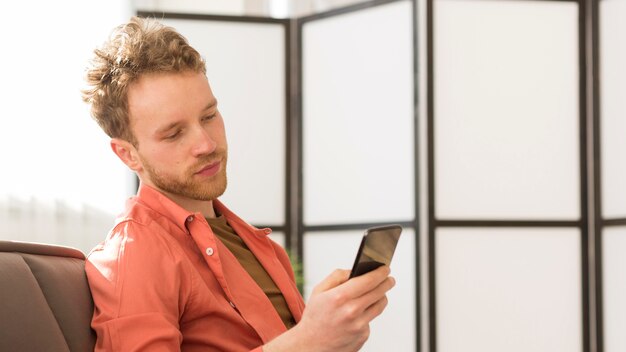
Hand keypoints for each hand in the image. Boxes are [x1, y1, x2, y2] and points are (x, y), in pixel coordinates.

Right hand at [264, 265, 394, 351]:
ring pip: (379, 306)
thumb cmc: (314, 317)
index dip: (380, 272)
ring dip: (381, 297)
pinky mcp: (363, 336)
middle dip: (386, 283)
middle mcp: (351, 311)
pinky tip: (358, 314)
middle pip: (379, 292)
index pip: (368, 280)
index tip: (385, 268)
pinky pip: (370, 320)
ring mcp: (359, 325)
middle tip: (389, 279)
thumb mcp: (319, 291)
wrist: (311, 345)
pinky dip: (367, 314)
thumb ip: (337, 276)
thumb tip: (354, 271)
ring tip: (378, 293)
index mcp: (340, 297)